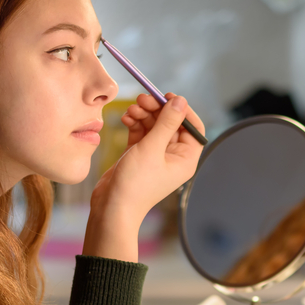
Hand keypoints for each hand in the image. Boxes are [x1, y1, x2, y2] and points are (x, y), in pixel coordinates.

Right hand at [83, 93, 203, 260]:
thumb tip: (180, 101)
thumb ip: (167, 122)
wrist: (112, 207)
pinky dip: (135, 124)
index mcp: (185, 159)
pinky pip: (141, 133)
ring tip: (131, 109)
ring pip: (154, 125)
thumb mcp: (152, 148)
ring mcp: (156, 156)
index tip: (168, 97)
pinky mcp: (140, 155)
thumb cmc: (135, 184)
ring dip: (144, 114)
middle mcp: (173, 157)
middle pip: (171, 123)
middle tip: (143, 99)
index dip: (183, 110)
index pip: (193, 128)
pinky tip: (125, 119)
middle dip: (157, 109)